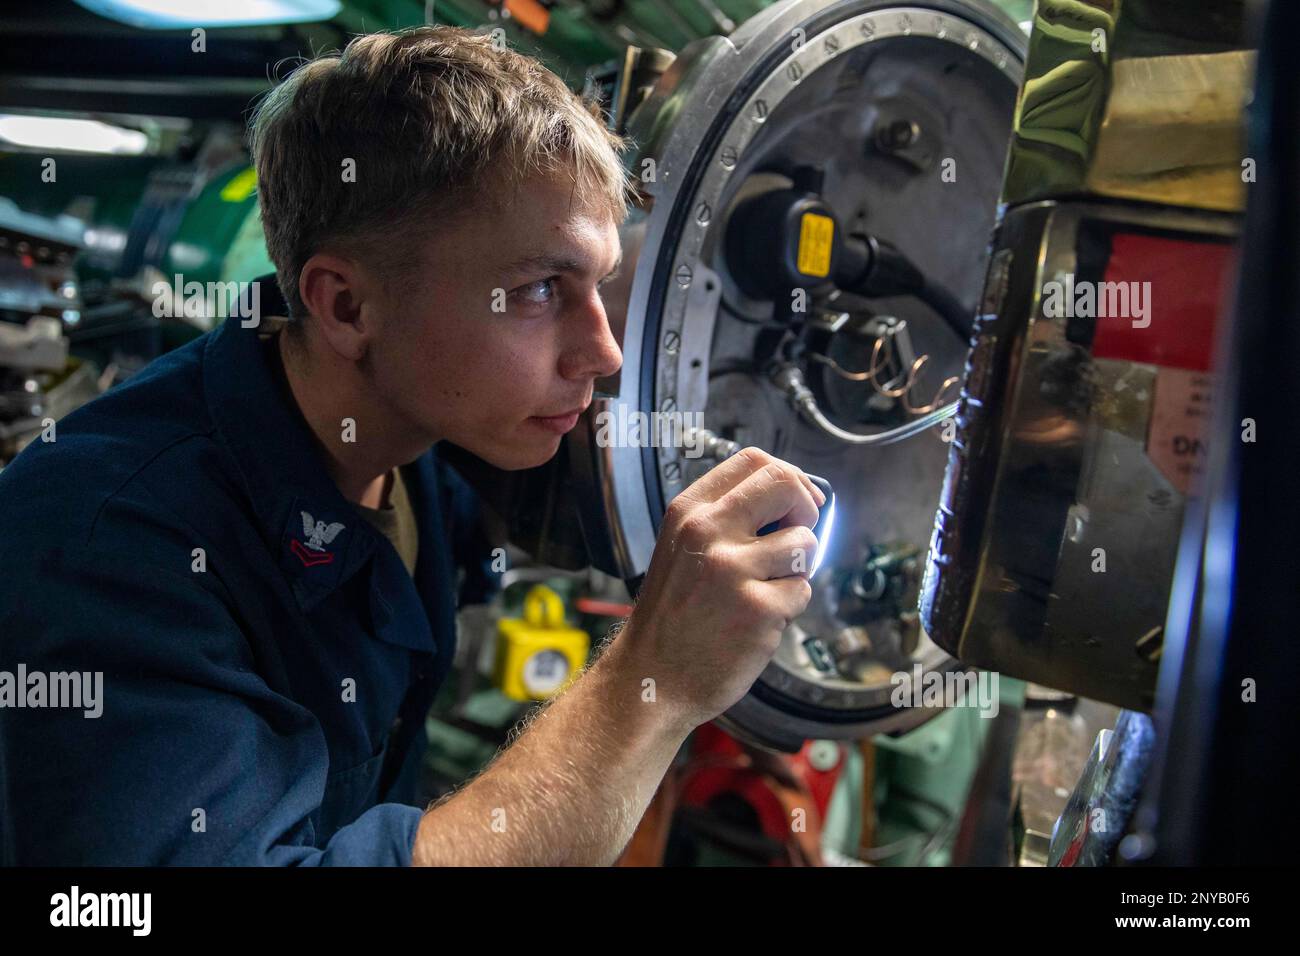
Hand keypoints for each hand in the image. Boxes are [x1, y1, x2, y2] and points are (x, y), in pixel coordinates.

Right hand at [615, 447, 825, 731]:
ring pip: (805, 545)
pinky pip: (802, 591)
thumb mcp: (684, 547)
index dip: (790, 477)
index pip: (755, 461)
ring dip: (796, 570)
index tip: (797, 502)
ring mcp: (734, 570)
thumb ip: (729, 518)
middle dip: (806, 509)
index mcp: (690, 511)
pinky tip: (756, 620)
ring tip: (763, 591)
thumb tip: (799, 499)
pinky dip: (789, 607)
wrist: (652, 676)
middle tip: (795, 537)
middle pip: (786, 484)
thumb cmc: (674, 614)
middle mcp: (708, 531)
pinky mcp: (758, 609)